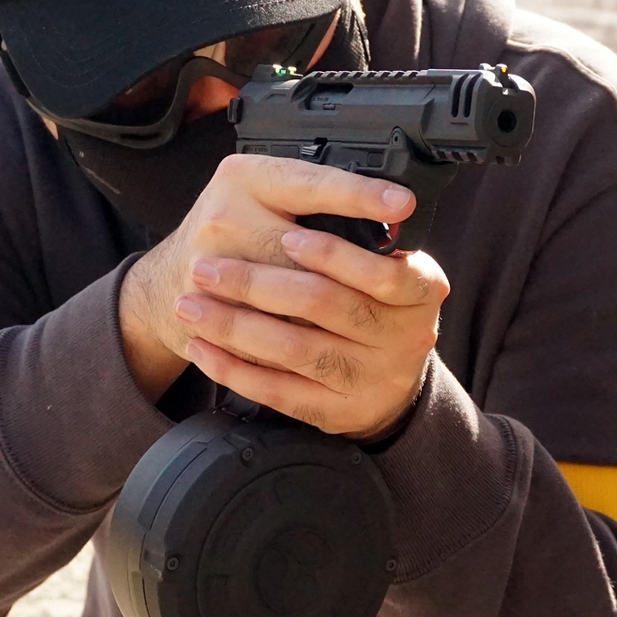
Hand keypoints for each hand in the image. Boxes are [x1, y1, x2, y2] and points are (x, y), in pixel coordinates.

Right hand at [117, 155, 425, 412]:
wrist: (171, 281)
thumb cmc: (235, 234)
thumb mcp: (269, 197)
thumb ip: (316, 202)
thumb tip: (391, 218)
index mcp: (246, 177)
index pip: (311, 184)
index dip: (359, 195)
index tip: (401, 203)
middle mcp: (223, 216)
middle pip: (299, 251)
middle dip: (347, 275)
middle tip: (389, 293)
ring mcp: (205, 267)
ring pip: (282, 300)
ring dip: (326, 319)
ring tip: (363, 328)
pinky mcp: (198, 312)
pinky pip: (255, 340)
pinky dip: (293, 350)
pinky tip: (322, 352)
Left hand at [175, 228, 448, 439]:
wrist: (383, 374)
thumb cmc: (369, 297)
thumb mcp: (389, 262)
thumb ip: (360, 236)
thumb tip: (305, 205)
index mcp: (425, 286)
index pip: (385, 268)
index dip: (334, 255)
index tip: (291, 239)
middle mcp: (408, 334)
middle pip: (324, 303)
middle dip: (255, 283)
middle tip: (205, 269)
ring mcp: (375, 377)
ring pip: (294, 348)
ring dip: (233, 326)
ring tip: (191, 304)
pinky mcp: (341, 412)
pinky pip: (279, 392)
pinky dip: (234, 370)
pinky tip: (203, 347)